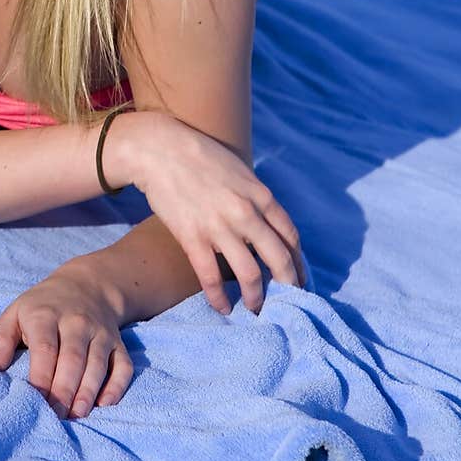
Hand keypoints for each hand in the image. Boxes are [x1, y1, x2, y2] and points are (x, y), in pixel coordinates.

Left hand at [0, 259, 132, 419]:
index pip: (45, 348)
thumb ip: (1, 339)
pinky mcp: (118, 343)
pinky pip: (123, 366)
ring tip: (76, 415)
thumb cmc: (43, 307)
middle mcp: (76, 323)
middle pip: (73, 359)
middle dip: (64, 391)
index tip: (33, 401)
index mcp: (46, 316)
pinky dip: (117, 386)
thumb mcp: (15, 313)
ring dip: (88, 392)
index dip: (40, 378)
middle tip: (55, 417)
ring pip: (98, 364)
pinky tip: (104, 404)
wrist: (87, 286)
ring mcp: (100, 333)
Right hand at [123, 111, 305, 315]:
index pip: (290, 236)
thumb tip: (266, 222)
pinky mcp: (193, 237)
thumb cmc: (201, 157)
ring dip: (257, 298)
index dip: (298, 262)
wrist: (161, 150)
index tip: (299, 277)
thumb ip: (255, 197)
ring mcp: (220, 227)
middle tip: (288, 303)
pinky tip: (223, 308)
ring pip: (250, 274)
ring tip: (256, 310)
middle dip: (288, 286)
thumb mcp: (240, 171)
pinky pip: (211, 277)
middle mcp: (246, 213)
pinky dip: (219, 298)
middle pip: (279, 259)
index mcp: (260, 196)